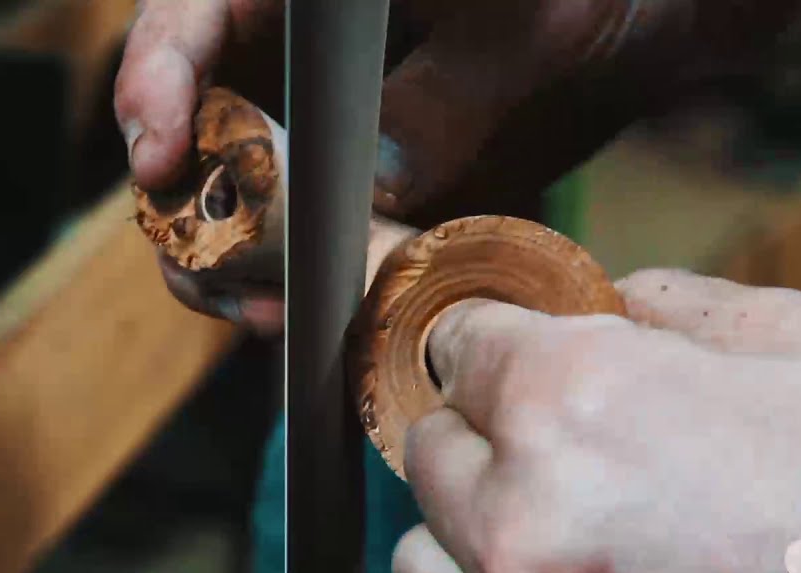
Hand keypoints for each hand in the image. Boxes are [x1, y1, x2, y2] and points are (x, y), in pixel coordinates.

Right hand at [116, 1, 800, 331]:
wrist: (644, 21)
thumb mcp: (522, 29)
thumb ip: (439, 107)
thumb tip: (361, 192)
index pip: (192, 15)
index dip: (156, 82)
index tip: (158, 154)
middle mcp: (296, 53)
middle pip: (191, 123)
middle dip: (186, 203)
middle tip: (211, 271)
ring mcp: (319, 123)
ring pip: (232, 192)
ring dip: (231, 258)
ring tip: (261, 311)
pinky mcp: (355, 180)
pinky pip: (302, 235)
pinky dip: (295, 280)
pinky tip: (305, 315)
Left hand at [394, 269, 800, 572]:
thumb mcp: (799, 342)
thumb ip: (664, 304)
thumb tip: (602, 303)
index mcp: (571, 403)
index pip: (458, 344)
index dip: (498, 339)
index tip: (520, 351)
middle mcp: (520, 524)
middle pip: (429, 449)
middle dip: (491, 433)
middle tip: (574, 447)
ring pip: (422, 563)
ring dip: (476, 538)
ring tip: (569, 541)